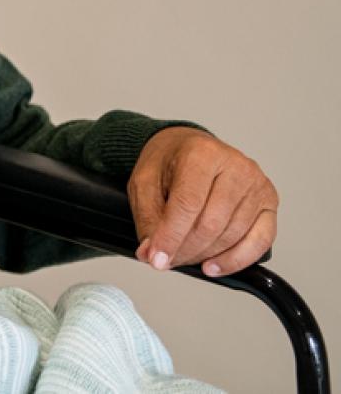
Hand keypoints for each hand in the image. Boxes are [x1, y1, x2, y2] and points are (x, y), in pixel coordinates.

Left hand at [128, 127, 278, 276]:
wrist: (189, 147)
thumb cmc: (169, 162)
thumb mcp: (144, 182)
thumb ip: (147, 218)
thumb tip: (152, 254)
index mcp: (201, 153)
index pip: (188, 203)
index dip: (171, 236)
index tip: (156, 259)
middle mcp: (235, 165)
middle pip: (211, 223)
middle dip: (185, 249)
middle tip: (165, 259)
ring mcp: (257, 183)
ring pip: (233, 235)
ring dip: (205, 255)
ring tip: (183, 256)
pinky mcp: (269, 201)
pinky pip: (260, 240)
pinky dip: (236, 260)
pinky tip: (213, 266)